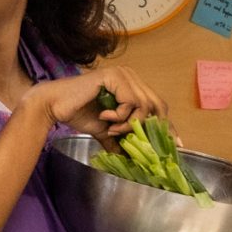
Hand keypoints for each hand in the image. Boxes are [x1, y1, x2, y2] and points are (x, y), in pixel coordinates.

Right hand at [25, 64, 165, 140]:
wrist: (54, 106)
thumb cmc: (77, 113)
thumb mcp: (105, 129)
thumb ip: (120, 138)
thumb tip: (131, 158)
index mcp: (131, 85)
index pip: (158, 105)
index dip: (168, 125)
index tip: (177, 144)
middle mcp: (130, 76)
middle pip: (157, 105)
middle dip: (149, 127)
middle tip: (136, 140)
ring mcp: (123, 74)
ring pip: (144, 105)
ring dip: (129, 124)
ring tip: (111, 128)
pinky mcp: (115, 76)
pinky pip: (131, 102)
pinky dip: (120, 115)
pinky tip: (104, 116)